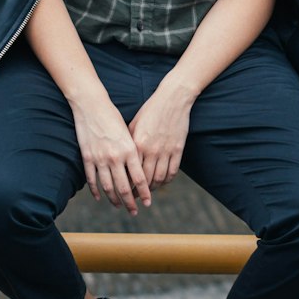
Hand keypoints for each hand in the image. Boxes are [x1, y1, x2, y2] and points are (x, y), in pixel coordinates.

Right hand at [70, 92, 150, 215]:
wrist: (92, 105)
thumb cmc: (113, 117)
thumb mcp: (129, 133)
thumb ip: (134, 152)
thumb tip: (140, 171)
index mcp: (129, 150)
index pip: (140, 178)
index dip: (144, 193)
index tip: (148, 203)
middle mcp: (115, 156)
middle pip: (124, 187)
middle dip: (130, 202)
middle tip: (134, 212)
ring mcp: (100, 158)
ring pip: (108, 186)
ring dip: (113, 199)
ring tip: (118, 206)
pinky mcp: (87, 157)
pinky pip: (92, 179)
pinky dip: (95, 191)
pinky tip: (99, 197)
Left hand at [128, 74, 193, 190]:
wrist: (173, 98)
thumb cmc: (150, 109)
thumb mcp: (134, 124)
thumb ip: (128, 142)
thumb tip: (120, 159)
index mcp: (137, 144)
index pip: (130, 172)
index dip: (126, 186)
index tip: (122, 193)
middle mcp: (151, 150)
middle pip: (144, 180)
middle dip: (138, 193)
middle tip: (134, 200)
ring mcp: (166, 151)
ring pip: (159, 179)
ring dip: (152, 189)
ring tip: (147, 194)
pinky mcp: (178, 149)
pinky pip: (172, 172)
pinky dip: (167, 180)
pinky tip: (162, 183)